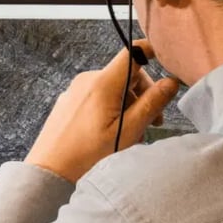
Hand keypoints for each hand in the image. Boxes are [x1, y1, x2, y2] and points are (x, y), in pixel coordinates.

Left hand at [24, 40, 179, 182]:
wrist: (50, 170)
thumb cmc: (88, 155)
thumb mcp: (127, 131)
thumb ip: (151, 104)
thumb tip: (172, 81)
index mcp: (103, 82)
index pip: (132, 52)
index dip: (152, 52)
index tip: (166, 66)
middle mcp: (88, 79)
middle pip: (125, 74)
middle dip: (143, 94)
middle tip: (153, 122)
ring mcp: (76, 89)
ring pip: (113, 88)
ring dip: (128, 105)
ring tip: (129, 134)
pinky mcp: (69, 100)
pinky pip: (97, 96)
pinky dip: (110, 109)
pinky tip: (110, 133)